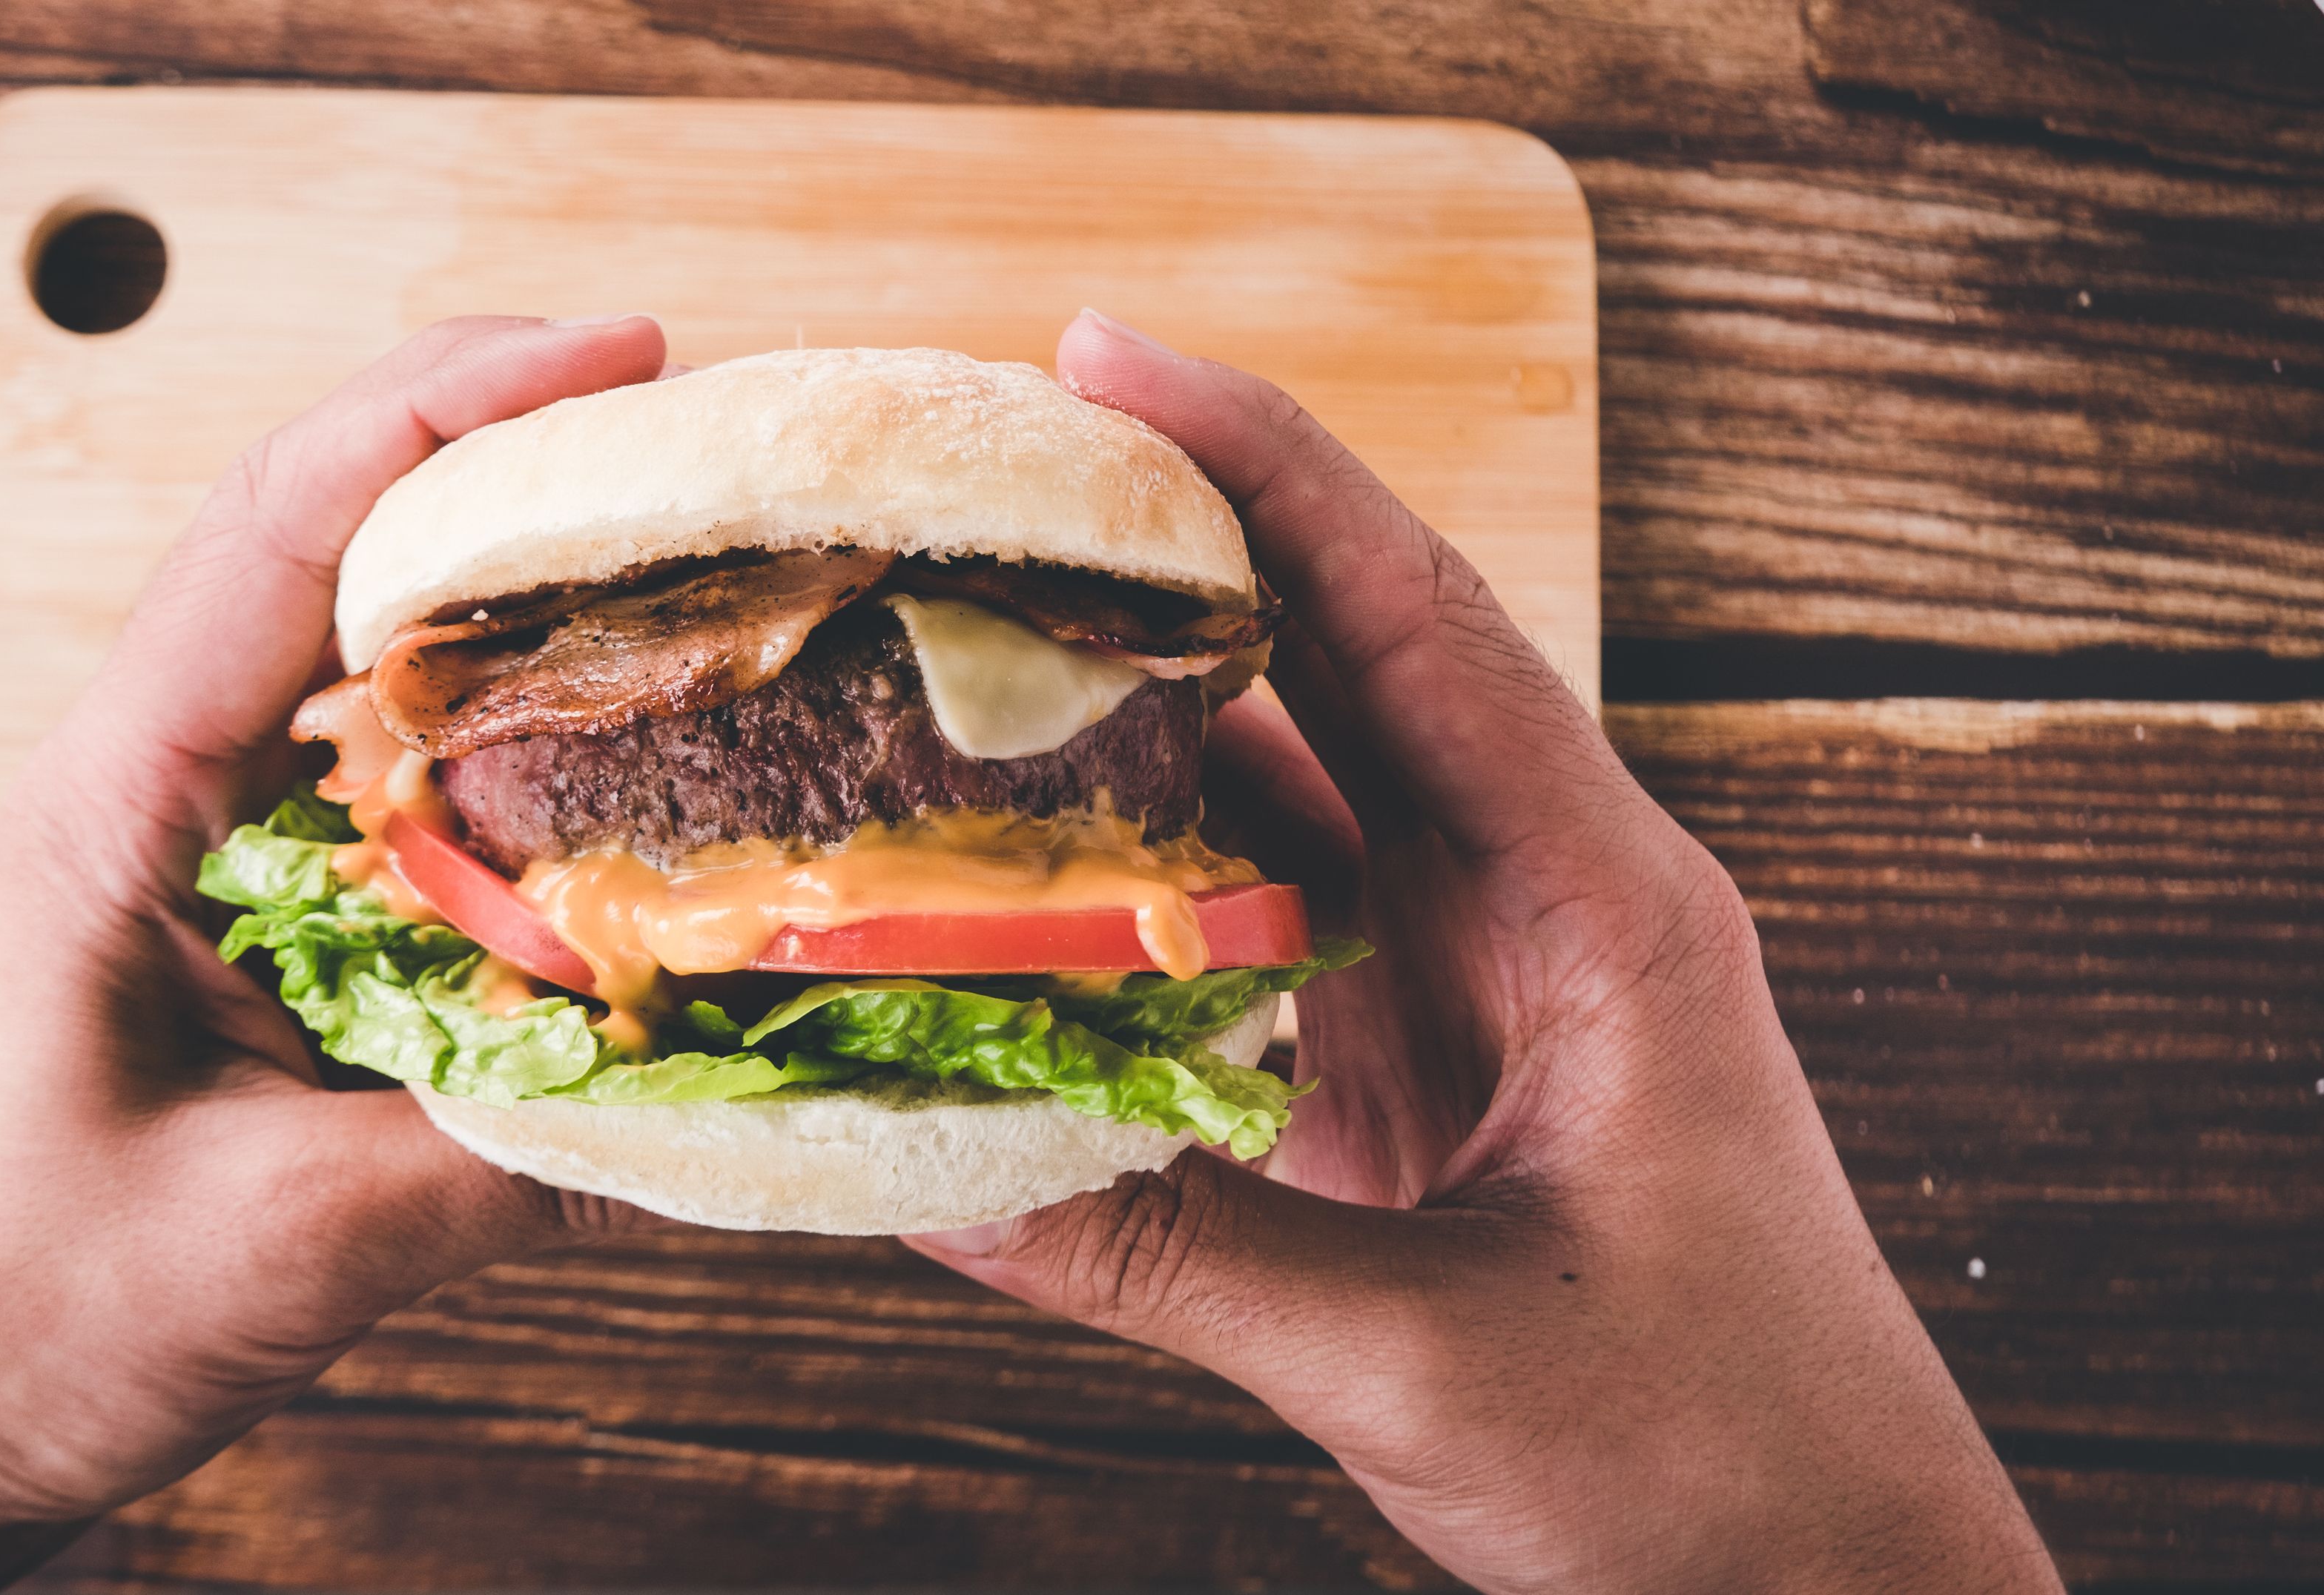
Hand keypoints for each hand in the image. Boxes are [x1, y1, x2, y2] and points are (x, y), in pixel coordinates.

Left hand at [0, 315, 675, 1592]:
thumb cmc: (9, 1322)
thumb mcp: (281, 1240)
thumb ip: (508, 1154)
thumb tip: (727, 1087)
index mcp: (118, 803)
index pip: (281, 535)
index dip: (447, 416)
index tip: (613, 357)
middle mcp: (152, 793)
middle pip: (318, 547)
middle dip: (495, 456)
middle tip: (680, 425)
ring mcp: (192, 860)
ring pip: (354, 663)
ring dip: (502, 593)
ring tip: (670, 557)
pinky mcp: (238, 936)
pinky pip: (384, 796)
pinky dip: (499, 749)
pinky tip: (608, 767)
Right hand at [905, 312, 2060, 1594]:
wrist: (1830, 1593)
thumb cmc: (1712, 1467)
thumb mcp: (1430, 1355)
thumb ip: (1175, 1254)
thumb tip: (928, 1163)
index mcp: (1605, 909)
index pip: (1418, 627)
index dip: (1266, 471)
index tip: (1108, 358)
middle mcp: (1541, 908)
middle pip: (1345, 669)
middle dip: (1175, 551)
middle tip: (984, 465)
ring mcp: (1476, 989)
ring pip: (1287, 802)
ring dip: (1137, 729)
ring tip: (956, 648)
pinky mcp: (1418, 1079)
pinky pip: (1257, 939)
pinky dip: (1140, 897)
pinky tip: (1015, 878)